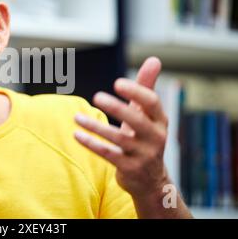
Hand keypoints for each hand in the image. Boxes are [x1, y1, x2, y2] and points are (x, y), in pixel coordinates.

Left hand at [74, 56, 168, 197]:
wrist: (151, 179)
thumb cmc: (145, 136)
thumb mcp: (148, 114)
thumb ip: (146, 87)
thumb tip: (154, 59)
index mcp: (160, 121)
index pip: (152, 103)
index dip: (136, 92)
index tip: (117, 83)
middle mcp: (155, 137)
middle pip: (137, 121)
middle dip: (117, 108)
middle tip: (96, 97)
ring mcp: (143, 154)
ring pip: (118, 139)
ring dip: (96, 127)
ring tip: (77, 116)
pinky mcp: (129, 168)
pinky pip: (108, 154)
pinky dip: (92, 143)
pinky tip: (77, 134)